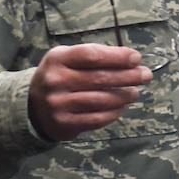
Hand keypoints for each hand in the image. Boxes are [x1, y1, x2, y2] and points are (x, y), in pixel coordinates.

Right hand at [28, 44, 151, 140]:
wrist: (32, 106)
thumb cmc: (60, 77)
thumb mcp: (68, 59)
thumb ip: (95, 56)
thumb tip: (131, 60)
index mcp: (58, 59)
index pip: (92, 55)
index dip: (117, 56)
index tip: (136, 58)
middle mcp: (56, 80)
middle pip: (100, 78)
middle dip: (129, 76)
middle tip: (146, 76)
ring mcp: (58, 103)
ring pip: (101, 100)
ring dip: (124, 96)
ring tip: (134, 93)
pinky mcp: (64, 123)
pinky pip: (97, 118)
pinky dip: (114, 113)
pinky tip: (121, 107)